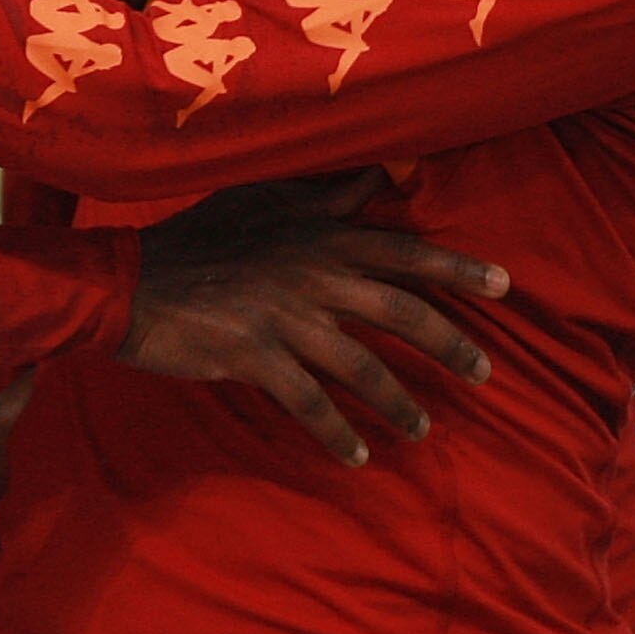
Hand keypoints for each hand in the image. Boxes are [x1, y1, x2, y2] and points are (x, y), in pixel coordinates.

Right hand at [120, 175, 507, 466]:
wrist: (130, 283)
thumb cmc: (195, 239)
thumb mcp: (257, 200)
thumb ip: (318, 195)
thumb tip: (373, 177)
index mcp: (318, 237)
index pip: (403, 251)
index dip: (457, 268)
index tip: (504, 286)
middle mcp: (313, 275)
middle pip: (402, 313)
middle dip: (451, 345)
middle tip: (484, 373)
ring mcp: (285, 318)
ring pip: (364, 366)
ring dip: (400, 403)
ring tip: (422, 430)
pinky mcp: (255, 356)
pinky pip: (310, 403)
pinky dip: (338, 434)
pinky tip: (358, 457)